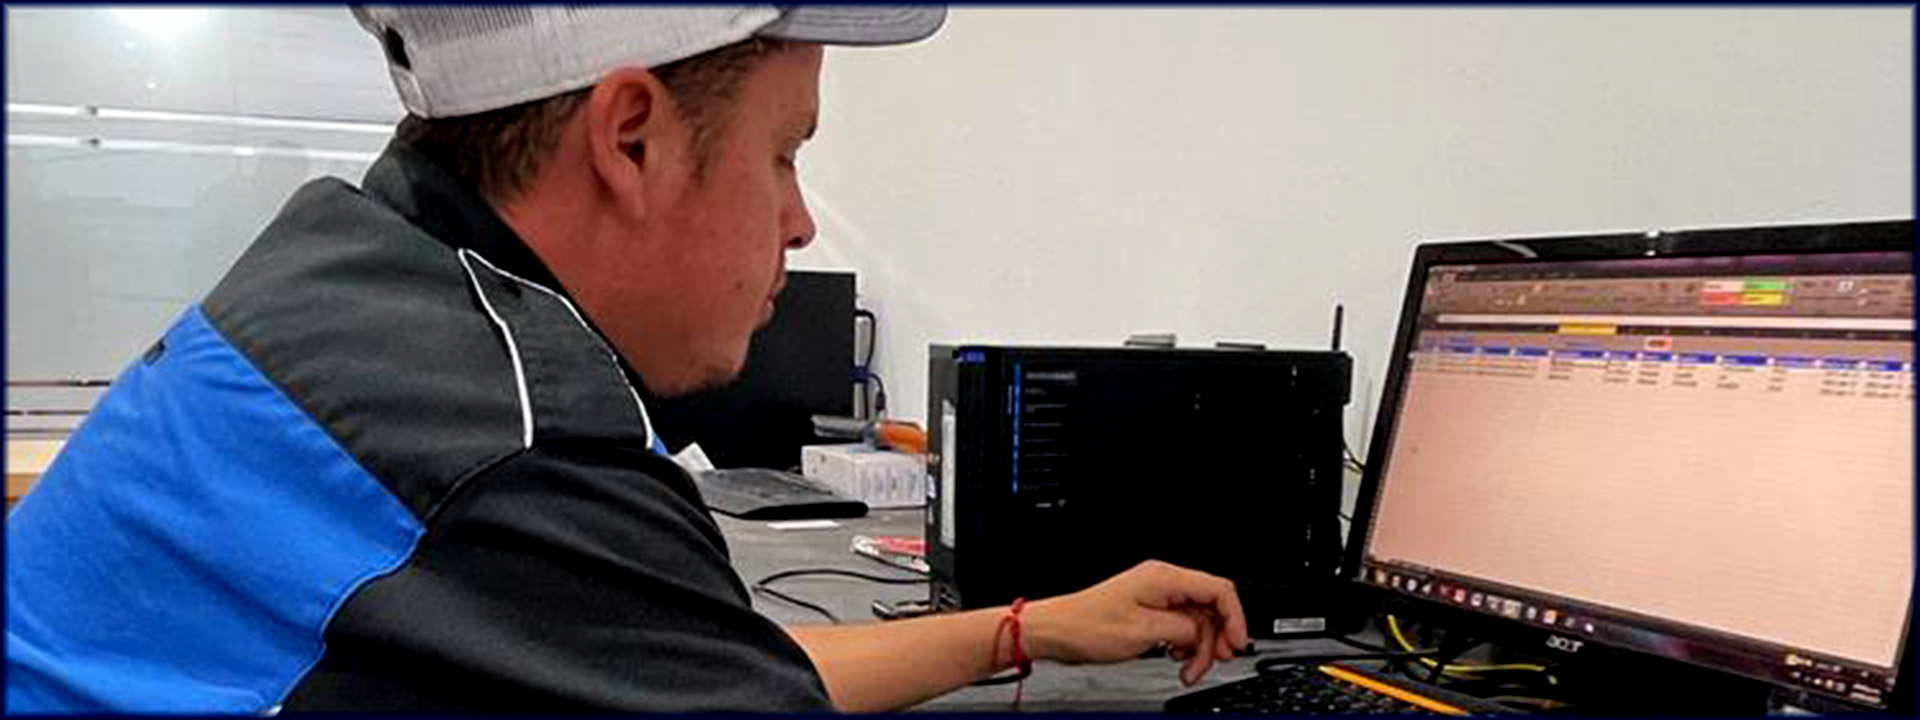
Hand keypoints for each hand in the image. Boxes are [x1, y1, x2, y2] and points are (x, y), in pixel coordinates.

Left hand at [1022, 560, 1250, 686]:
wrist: (1058, 630)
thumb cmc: (1088, 626)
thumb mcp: (1146, 632)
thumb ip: (1184, 629)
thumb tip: (1202, 633)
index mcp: (1165, 578)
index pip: (1219, 590)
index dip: (1235, 618)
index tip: (1236, 643)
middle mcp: (1162, 582)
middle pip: (1210, 607)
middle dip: (1215, 637)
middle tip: (1213, 661)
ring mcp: (1155, 595)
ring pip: (1196, 620)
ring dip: (1198, 647)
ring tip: (1188, 669)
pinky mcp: (1148, 610)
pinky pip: (1180, 625)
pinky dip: (1183, 644)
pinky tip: (1174, 657)